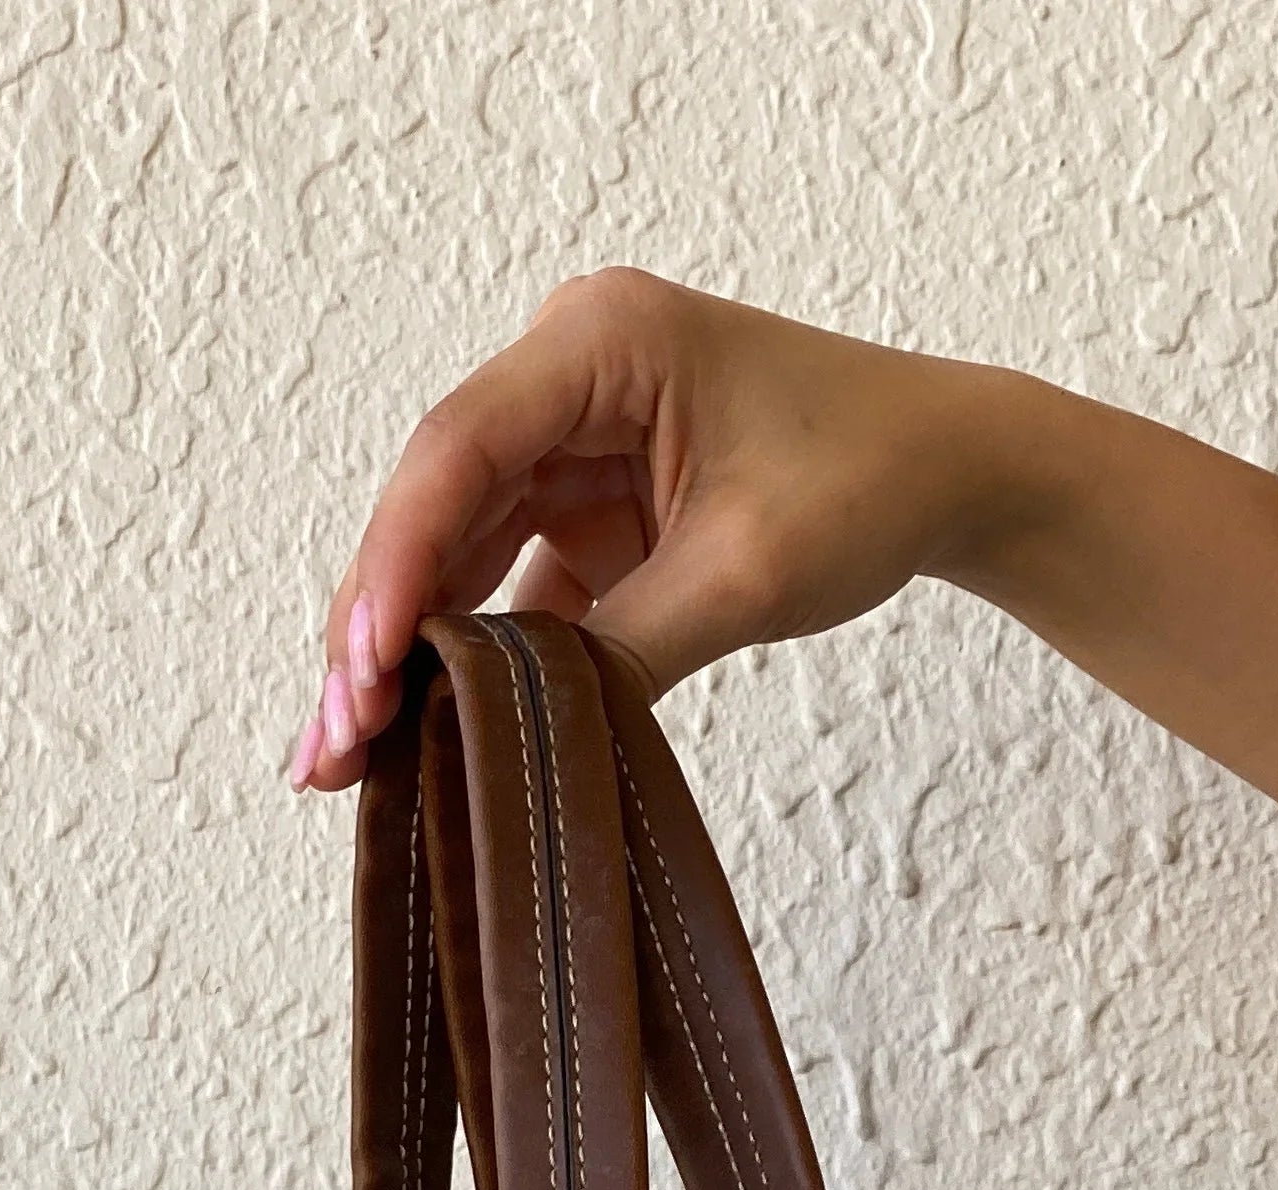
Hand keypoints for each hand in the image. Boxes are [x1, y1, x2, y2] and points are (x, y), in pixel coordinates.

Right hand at [289, 272, 1022, 789]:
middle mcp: (566, 376)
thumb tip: (513, 734)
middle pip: (437, 506)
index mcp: (601, 340)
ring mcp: (568, 443)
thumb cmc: (867, 478)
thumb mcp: (744, 574)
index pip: (460, 450)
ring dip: (408, 656)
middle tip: (329, 745)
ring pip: (457, 554)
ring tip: (349, 760)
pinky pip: (506, 587)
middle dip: (377, 629)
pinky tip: (422, 738)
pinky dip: (471, 661)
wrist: (949, 471)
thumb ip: (624, 649)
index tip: (363, 666)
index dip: (396, 564)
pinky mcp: (588, 509)